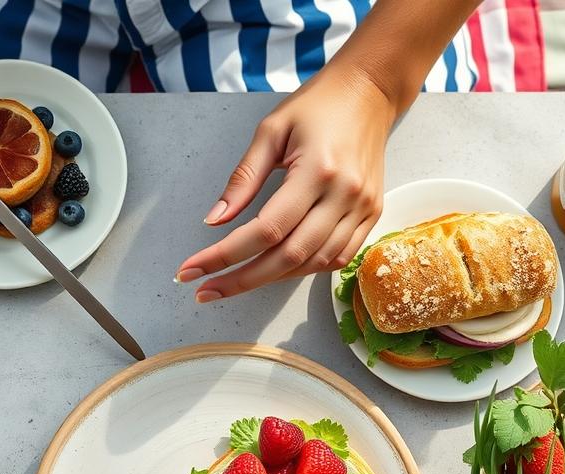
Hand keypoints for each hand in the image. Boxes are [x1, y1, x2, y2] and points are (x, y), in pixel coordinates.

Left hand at [175, 69, 393, 301]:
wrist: (369, 92)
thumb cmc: (317, 106)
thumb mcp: (270, 131)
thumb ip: (243, 178)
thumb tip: (214, 221)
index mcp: (317, 170)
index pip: (266, 229)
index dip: (225, 255)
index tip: (192, 269)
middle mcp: (345, 195)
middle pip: (289, 257)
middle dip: (242, 280)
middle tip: (206, 290)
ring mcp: (363, 208)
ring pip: (313, 264)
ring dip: (271, 279)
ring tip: (234, 282)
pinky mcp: (372, 215)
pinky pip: (338, 258)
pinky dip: (303, 270)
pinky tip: (275, 269)